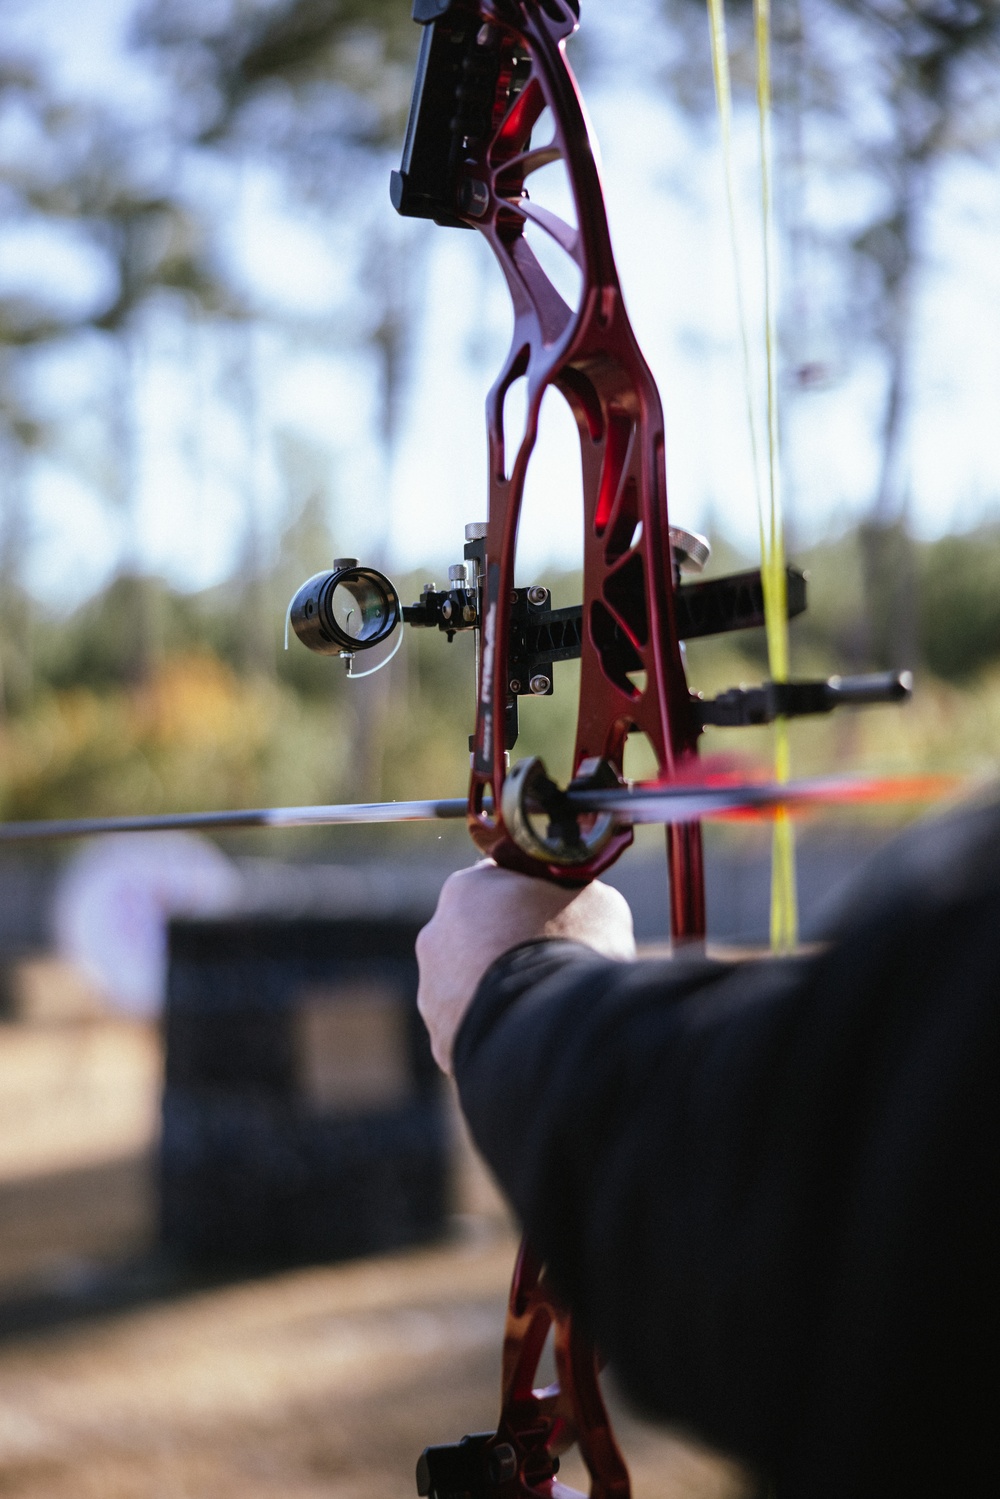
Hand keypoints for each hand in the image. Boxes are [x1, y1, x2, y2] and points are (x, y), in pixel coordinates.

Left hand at [416, 861, 635, 1073]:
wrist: (552, 1025)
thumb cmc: (573, 949)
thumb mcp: (596, 902)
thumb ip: (573, 897)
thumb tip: (580, 907)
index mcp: (467, 889)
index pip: (497, 883)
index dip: (530, 899)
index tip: (557, 915)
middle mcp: (436, 935)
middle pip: (478, 936)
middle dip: (508, 947)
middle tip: (550, 964)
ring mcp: (432, 992)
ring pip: (469, 987)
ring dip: (498, 992)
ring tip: (543, 1007)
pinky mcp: (441, 1040)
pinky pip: (471, 1031)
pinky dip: (496, 1033)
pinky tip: (528, 1037)